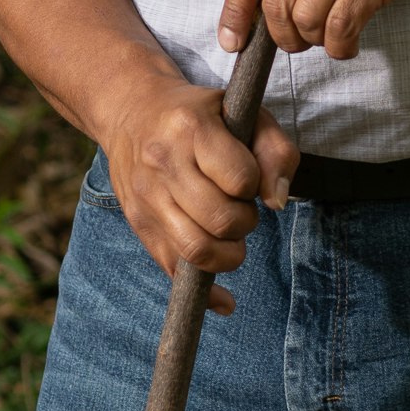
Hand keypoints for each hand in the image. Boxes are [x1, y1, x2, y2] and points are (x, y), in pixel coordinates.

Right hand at [101, 75, 297, 309]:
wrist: (131, 111)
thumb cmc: (202, 115)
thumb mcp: (245, 114)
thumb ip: (276, 151)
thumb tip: (278, 202)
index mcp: (193, 130)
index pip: (239, 179)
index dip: (254, 185)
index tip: (247, 178)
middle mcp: (164, 164)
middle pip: (221, 220)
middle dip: (244, 222)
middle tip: (240, 208)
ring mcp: (147, 197)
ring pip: (197, 251)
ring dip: (229, 255)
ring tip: (230, 236)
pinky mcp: (139, 223)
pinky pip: (173, 271)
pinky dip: (206, 293)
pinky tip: (224, 299)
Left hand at [221, 0, 409, 59]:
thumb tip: (260, 9)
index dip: (234, 12)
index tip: (233, 42)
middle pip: (275, 4)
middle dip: (285, 36)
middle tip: (301, 39)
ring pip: (307, 18)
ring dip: (316, 40)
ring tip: (331, 34)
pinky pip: (342, 25)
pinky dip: (341, 45)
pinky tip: (349, 43)